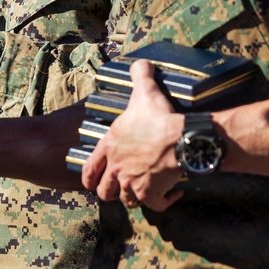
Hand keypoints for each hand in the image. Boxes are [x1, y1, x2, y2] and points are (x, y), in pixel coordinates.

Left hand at [81, 60, 185, 210]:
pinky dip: (165, 201)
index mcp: (109, 148)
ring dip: (136, 198)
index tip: (95, 182)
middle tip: (123, 187)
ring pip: (128, 202)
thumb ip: (140, 76)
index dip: (90, 179)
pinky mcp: (152, 194)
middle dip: (113, 192)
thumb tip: (141, 62)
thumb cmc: (159, 117)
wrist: (180, 138)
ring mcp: (133, 184)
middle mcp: (117, 169)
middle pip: (105, 193)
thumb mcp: (144, 92)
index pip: (88, 172)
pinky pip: (156, 205)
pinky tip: (173, 193)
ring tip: (146, 190)